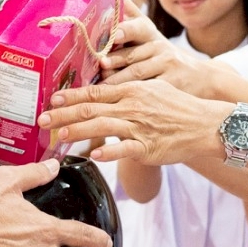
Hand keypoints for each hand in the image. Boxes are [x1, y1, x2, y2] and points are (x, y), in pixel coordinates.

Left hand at [38, 78, 228, 165]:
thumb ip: (125, 93)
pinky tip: (95, 155)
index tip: (51, 98)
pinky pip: (127, 149)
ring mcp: (140, 127)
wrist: (205, 124)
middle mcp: (132, 106)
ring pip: (104, 126)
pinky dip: (111, 151)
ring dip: (79, 131)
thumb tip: (101, 94)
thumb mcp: (151, 91)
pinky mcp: (149, 147)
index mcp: (131, 91)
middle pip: (91, 109)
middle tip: (42, 119)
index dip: (70, 96)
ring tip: (60, 135)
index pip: (94, 92)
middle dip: (64, 114)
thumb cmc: (177, 108)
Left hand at [100, 14, 211, 93]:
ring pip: (137, 73)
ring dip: (117, 80)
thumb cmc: (164, 55)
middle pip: (133, 54)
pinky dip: (132, 94)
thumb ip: (131, 14)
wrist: (201, 77)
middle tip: (98, 65)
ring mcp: (167, 65)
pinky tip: (118, 100)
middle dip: (114, 60)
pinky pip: (148, 89)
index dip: (126, 30)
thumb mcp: (149, 34)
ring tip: (100, 86)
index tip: (113, 35)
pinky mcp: (172, 83)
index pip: (137, 28)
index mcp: (150, 33)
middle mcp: (159, 46)